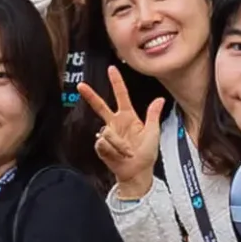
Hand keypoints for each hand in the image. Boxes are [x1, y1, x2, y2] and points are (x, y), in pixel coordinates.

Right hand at [77, 65, 164, 196]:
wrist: (138, 172)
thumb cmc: (146, 154)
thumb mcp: (153, 132)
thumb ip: (153, 115)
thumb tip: (159, 99)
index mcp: (128, 117)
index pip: (121, 96)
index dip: (116, 82)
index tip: (111, 69)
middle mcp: (115, 123)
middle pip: (100, 106)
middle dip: (90, 96)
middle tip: (80, 85)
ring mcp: (107, 135)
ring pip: (106, 131)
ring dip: (120, 144)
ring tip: (128, 153)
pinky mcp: (101, 146)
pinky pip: (103, 144)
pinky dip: (114, 150)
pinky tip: (118, 156)